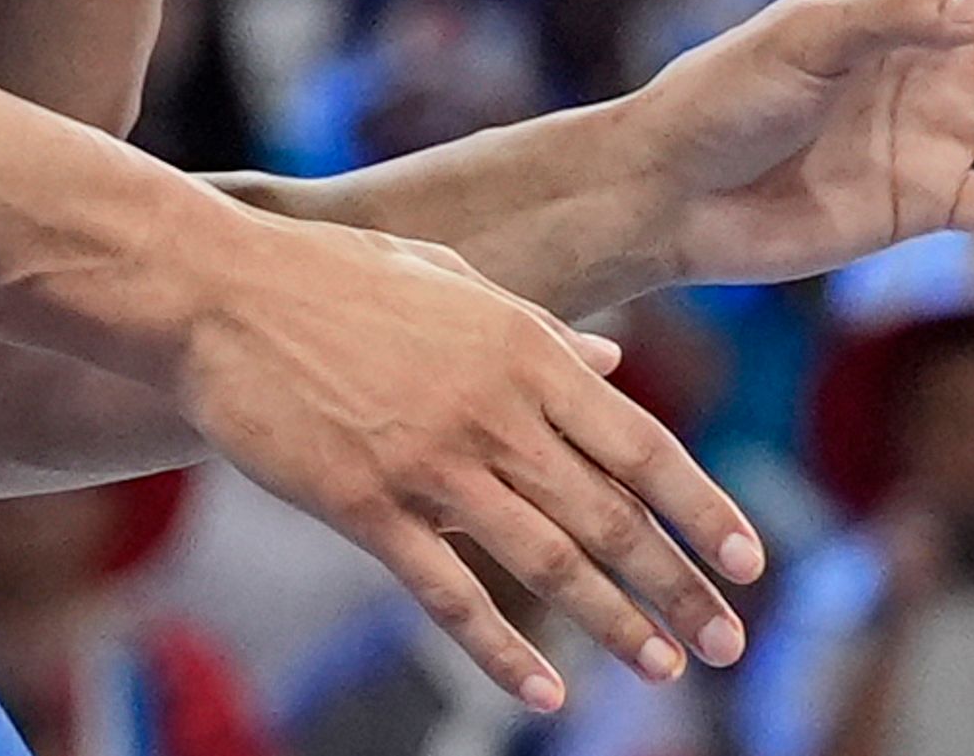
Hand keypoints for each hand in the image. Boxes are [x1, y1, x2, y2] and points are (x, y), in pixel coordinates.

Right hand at [170, 211, 761, 712]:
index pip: (644, 446)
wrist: (222, 293)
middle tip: (730, 642)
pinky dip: (500, 649)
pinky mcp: (363, 507)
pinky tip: (544, 692)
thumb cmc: (342, 280)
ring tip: (663, 669)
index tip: (752, 562)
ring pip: (547, 560)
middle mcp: (498, 412)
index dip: (703, 509)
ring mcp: (432, 464)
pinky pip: (447, 594)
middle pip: (611, 515)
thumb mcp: (463, 286)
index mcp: (531, 353)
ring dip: (612, 622)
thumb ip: (545, 333)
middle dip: (678, 584)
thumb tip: (613, 362)